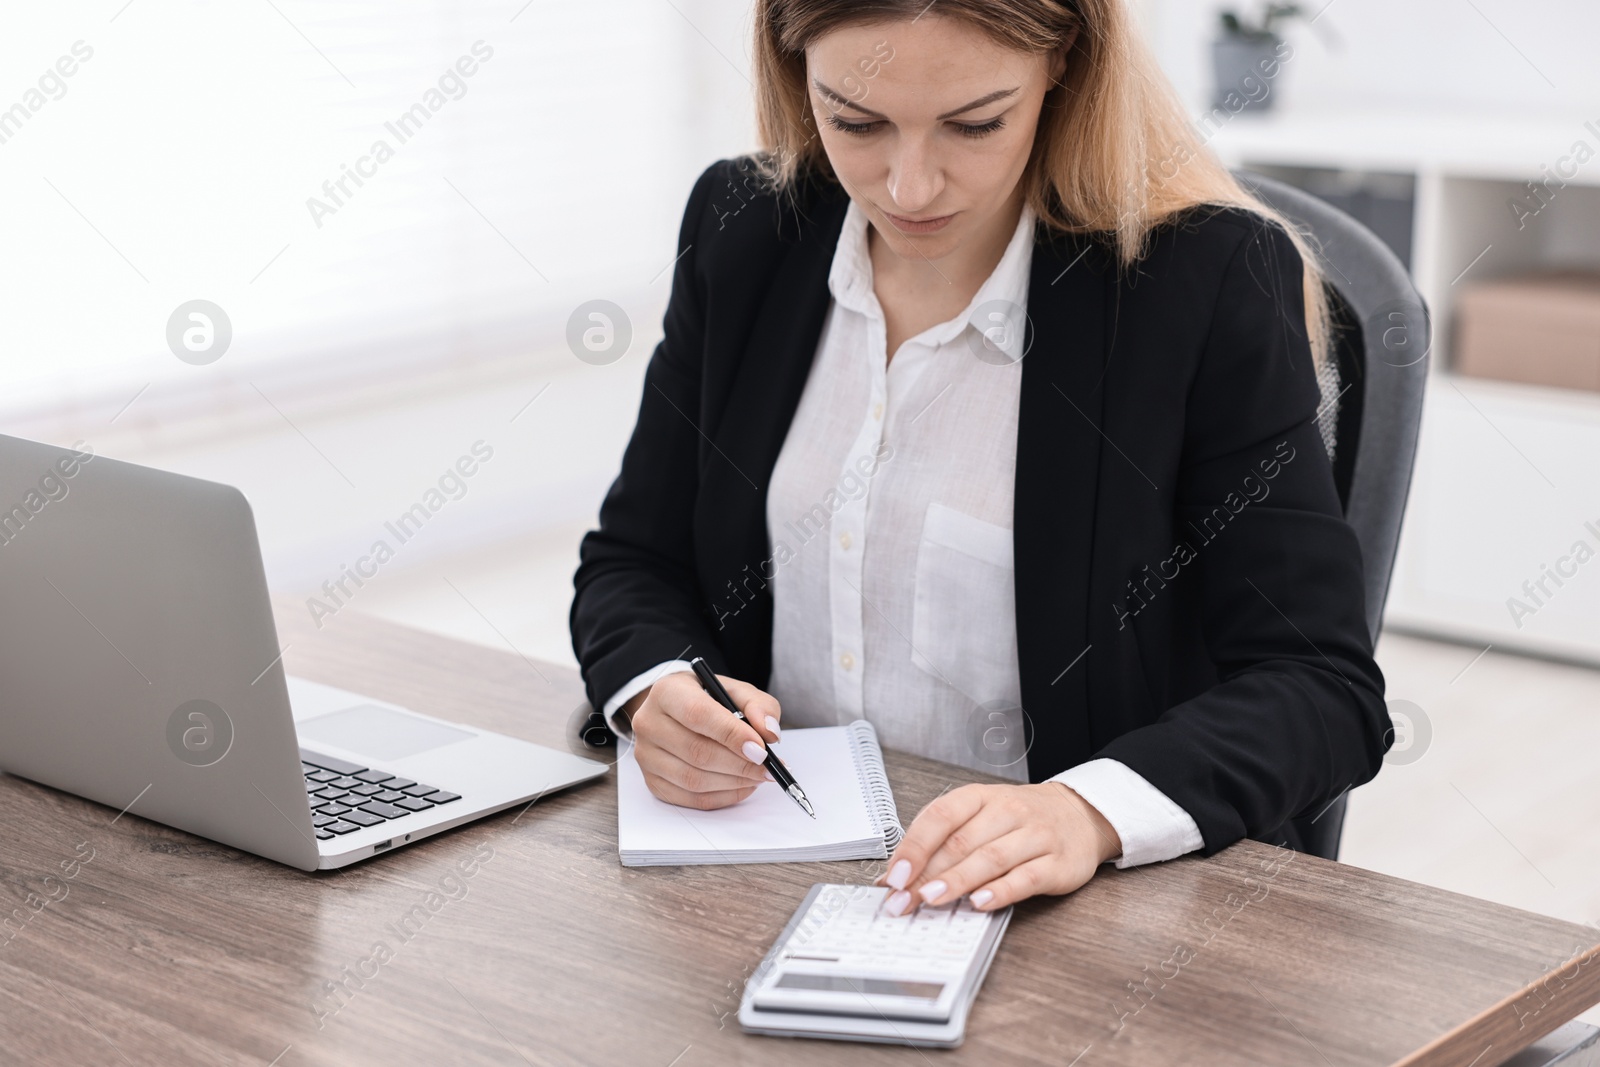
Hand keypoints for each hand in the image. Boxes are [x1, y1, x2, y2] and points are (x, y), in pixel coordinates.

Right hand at [625, 671, 781, 809]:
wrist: (678, 712)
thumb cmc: (708, 701)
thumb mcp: (736, 691)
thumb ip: (759, 706)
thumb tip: (770, 733)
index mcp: (667, 692)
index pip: (698, 714)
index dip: (732, 734)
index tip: (761, 749)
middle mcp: (649, 723)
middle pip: (696, 752)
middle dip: (740, 764)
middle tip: (768, 767)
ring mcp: (646, 756)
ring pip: (694, 780)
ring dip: (734, 782)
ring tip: (759, 775)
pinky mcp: (653, 782)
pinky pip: (691, 799)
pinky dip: (723, 796)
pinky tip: (742, 785)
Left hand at [874, 782, 1121, 913]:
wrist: (1080, 815)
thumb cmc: (1020, 820)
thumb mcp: (980, 817)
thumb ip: (941, 843)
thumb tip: (897, 877)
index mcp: (980, 797)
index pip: (940, 816)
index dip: (914, 847)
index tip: (893, 876)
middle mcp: (1008, 811)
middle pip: (961, 842)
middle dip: (926, 875)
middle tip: (902, 900)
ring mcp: (1035, 836)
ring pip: (990, 859)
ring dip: (957, 881)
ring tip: (931, 899)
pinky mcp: (1057, 863)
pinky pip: (1026, 877)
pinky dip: (1001, 891)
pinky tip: (980, 903)